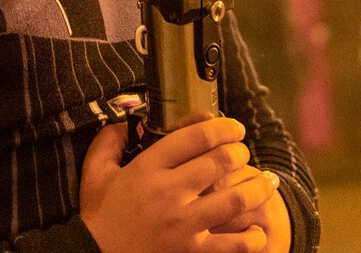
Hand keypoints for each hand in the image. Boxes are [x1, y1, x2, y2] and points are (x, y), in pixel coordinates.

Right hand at [79, 118, 276, 252]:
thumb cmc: (99, 216)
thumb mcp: (95, 172)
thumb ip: (109, 140)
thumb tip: (127, 120)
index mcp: (148, 168)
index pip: (196, 137)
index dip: (222, 126)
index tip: (233, 127)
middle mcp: (169, 193)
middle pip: (220, 161)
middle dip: (239, 152)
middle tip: (243, 152)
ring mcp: (184, 224)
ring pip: (235, 199)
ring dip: (257, 187)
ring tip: (265, 182)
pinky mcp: (193, 252)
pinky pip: (234, 245)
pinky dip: (252, 237)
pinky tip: (257, 230)